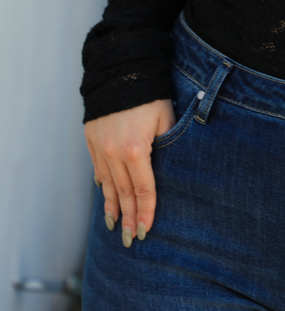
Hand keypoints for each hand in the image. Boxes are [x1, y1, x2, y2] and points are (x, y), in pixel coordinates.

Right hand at [84, 99, 174, 247]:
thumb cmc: (152, 95)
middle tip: (128, 240)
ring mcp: (100, 146)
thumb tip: (168, 171)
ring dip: (111, 206)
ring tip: (113, 226)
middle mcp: (114, 152)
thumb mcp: (167, 121)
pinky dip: (102, 185)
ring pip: (107, 184)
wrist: (122, 70)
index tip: (145, 230)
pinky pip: (97, 168)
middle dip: (127, 218)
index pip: (143, 190)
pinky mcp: (91, 139)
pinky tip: (105, 195)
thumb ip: (167, 148)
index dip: (145, 212)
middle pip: (123, 192)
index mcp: (137, 150)